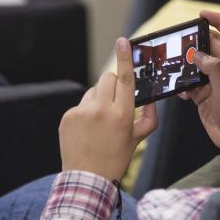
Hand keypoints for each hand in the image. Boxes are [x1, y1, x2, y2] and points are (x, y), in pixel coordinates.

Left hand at [59, 37, 156, 180]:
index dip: (125, 58)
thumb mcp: (138, 139)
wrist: (87, 178)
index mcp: (122, 115)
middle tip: (116, 101)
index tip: (123, 41)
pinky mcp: (68, 117)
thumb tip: (151, 101)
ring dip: (99, 99)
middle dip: (113, 84)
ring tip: (100, 122)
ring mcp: (82, 112)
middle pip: (108, 78)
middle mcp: (101, 110)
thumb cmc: (116, 159)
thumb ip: (149, 117)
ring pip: (94, 91)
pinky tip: (88, 129)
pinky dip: (86, 112)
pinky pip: (81, 105)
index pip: (125, 79)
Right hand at [180, 11, 219, 153]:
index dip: (218, 21)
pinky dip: (183, 85)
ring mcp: (216, 84)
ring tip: (175, 62)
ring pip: (199, 65)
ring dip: (187, 64)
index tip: (201, 14)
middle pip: (212, 47)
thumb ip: (213, 69)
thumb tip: (197, 53)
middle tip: (181, 39)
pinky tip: (179, 90)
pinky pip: (191, 85)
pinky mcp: (206, 98)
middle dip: (196, 41)